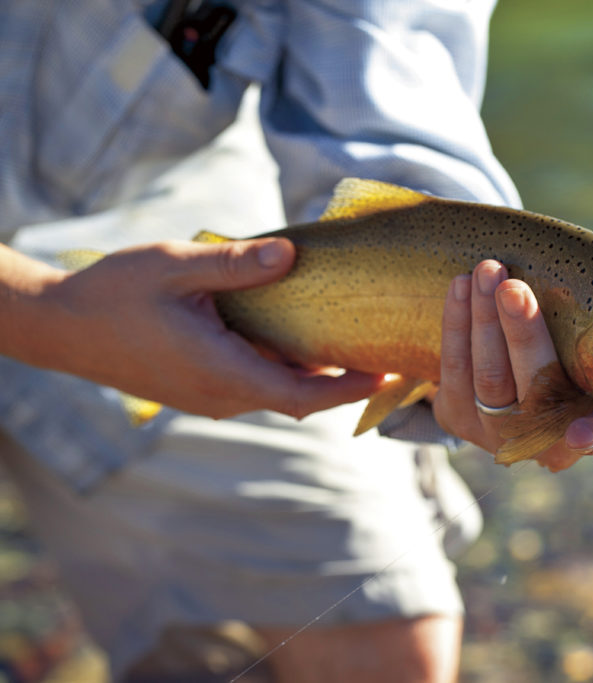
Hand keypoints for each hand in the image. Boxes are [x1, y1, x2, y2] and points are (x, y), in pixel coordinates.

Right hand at [24, 239, 385, 418]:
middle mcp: (220, 395)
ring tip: (351, 341)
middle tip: (383, 350)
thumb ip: (236, 265)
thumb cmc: (115, 293)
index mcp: (222, 372)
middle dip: (342, 380)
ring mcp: (208, 398)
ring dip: (313, 376)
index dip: (349, 389)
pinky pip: (253, 385)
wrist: (59, 325)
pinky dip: (284, 369)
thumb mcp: (177, 266)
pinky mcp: (198, 390)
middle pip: (298, 398)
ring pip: (276, 393)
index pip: (303, 397)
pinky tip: (297, 338)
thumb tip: (292, 255)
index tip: (388, 372)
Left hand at [433, 237, 592, 470]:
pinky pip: (453, 371)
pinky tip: (461, 287)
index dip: (592, 434)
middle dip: (522, 335)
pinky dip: (457, 325)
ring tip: (487, 270)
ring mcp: (498, 432)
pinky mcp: (457, 419)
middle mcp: (546, 437)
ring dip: (484, 320)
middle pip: (533, 390)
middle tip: (513, 287)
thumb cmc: (571, 350)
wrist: (508, 377)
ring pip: (488, 378)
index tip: (580, 433)